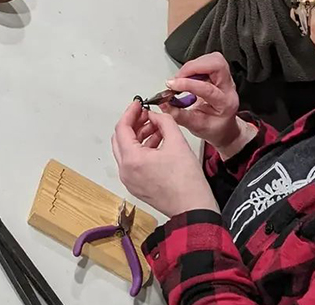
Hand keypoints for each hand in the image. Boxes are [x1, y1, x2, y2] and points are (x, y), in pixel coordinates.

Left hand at [111, 101, 218, 218]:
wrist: (194, 210)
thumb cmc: (187, 183)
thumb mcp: (177, 142)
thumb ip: (163, 121)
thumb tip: (154, 115)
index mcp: (132, 160)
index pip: (122, 128)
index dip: (130, 112)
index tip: (138, 104)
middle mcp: (126, 171)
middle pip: (120, 138)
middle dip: (133, 123)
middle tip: (145, 114)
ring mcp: (130, 180)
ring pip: (126, 150)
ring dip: (138, 136)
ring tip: (154, 127)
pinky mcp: (137, 186)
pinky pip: (132, 162)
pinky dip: (141, 149)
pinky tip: (156, 142)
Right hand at [157, 53, 249, 155]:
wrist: (224, 127)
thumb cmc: (214, 128)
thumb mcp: (195, 126)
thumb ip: (178, 114)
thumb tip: (163, 103)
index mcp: (225, 103)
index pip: (207, 88)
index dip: (186, 84)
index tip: (171, 85)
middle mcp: (228, 88)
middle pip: (217, 64)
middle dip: (194, 67)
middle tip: (179, 76)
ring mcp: (225, 79)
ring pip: (212, 59)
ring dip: (194, 65)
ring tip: (182, 77)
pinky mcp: (219, 73)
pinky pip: (208, 60)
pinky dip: (195, 65)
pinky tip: (188, 75)